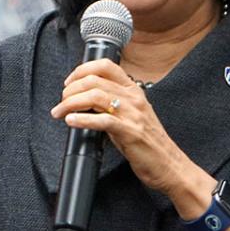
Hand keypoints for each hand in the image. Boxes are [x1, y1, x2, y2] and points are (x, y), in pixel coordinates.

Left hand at [49, 59, 210, 204]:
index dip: (82, 70)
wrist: (169, 164)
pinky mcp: (130, 132)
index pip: (105, 66)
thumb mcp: (130, 115)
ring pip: (94, 96)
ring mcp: (133, 114)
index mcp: (133, 90)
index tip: (68, 82)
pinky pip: (102, 120)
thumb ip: (111, 103)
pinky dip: (82, 119)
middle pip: (94, 81)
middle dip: (70, 90)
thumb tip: (84, 98)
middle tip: (61, 102)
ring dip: (71, 103)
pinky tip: (71, 121)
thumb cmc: (147, 142)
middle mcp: (134, 98)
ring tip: (60, 112)